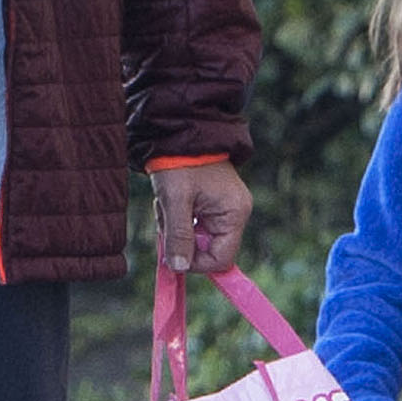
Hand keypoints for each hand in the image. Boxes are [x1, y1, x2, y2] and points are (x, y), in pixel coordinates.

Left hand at [151, 160, 251, 274]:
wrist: (178, 132)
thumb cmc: (179, 163)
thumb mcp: (175, 201)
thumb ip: (178, 236)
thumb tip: (179, 268)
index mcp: (234, 213)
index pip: (221, 259)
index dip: (195, 262)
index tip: (172, 249)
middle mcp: (236, 212)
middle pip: (208, 248)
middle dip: (182, 238)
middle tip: (166, 216)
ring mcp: (225, 207)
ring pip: (197, 236)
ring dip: (176, 227)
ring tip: (166, 203)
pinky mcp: (213, 202)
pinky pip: (195, 223)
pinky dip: (179, 217)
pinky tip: (170, 201)